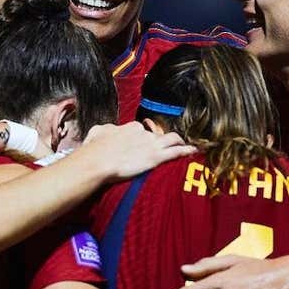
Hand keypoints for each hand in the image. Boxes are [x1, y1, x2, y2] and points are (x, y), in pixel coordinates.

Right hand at [81, 123, 195, 180]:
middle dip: (162, 139)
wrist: (97, 161)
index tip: (144, 143)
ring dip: (179, 142)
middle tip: (164, 146)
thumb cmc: (94, 149)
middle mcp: (143, 133)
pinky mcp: (156, 157)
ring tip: (185, 145)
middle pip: (158, 134)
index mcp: (130, 127)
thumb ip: (106, 130)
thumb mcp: (97, 132)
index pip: (142, 129)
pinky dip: (187, 150)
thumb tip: (108, 130)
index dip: (145, 136)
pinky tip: (194, 151)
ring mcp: (151, 144)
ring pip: (172, 139)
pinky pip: (177, 152)